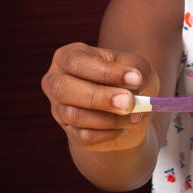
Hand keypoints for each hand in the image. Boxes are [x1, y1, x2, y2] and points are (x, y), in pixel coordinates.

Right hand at [42, 42, 156, 151]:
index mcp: (68, 56)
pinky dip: (109, 132)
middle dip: (101, 97)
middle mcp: (56, 81)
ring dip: (110, 118)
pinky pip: (84, 136)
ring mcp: (59, 109)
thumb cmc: (127, 80)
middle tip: (130, 103)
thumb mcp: (136, 66)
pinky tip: (122, 127)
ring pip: (74, 116)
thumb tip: (134, 81)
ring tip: (135, 116)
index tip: (135, 79)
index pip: (77, 61)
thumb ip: (135, 68)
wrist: (128, 110)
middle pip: (65, 89)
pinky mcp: (69, 132)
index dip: (105, 71)